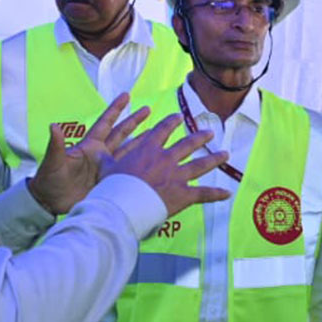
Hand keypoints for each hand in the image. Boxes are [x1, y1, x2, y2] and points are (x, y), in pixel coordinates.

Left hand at [26, 93, 151, 214]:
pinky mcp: (110, 182)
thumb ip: (56, 144)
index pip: (105, 123)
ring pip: (128, 151)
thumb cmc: (49, 179)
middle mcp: (100, 155)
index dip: (115, 109)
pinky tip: (151, 162)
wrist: (51, 201)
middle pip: (121, 134)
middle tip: (148, 109)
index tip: (126, 96)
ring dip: (141, 142)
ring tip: (156, 133)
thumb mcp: (53, 161)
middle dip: (134, 121)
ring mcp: (106, 168)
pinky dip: (139, 166)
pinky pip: (128, 172)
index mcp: (88, 145)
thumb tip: (53, 126)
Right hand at [103, 114, 230, 217]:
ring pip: (200, 165)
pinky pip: (203, 193)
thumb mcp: (106, 167)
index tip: (178, 117)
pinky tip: (227, 193)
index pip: (162, 131)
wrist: (125, 203)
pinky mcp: (184, 194)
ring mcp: (177, 175)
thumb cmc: (113, 185)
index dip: (171, 123)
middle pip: (187, 144)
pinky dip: (216, 194)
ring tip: (225, 153)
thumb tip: (93, 154)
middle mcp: (166, 159)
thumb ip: (106, 159)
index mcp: (148, 149)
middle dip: (199, 137)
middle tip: (210, 132)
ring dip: (214, 159)